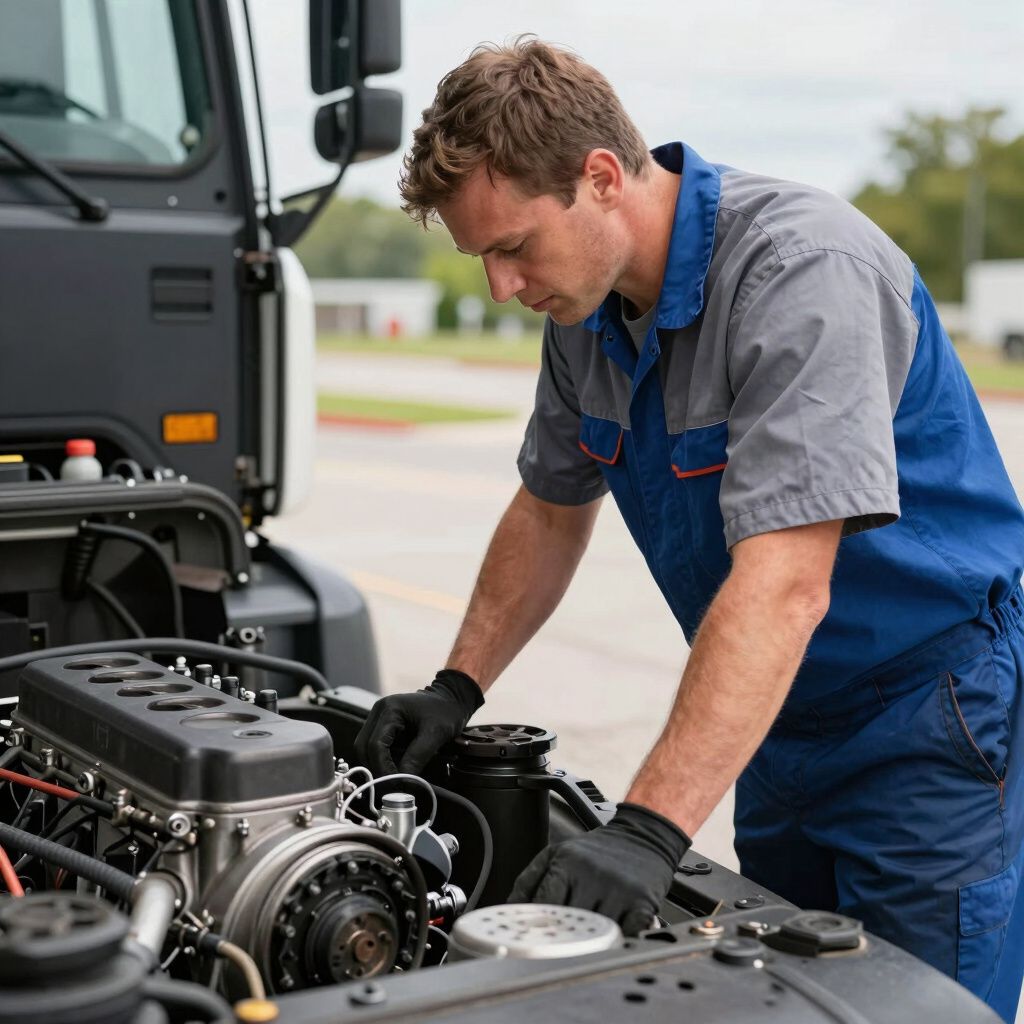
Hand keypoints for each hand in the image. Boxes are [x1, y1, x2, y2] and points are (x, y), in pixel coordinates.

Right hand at [353, 669, 483, 776]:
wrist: (451, 698)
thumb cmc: (446, 712)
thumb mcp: (436, 734)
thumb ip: (417, 757)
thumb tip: (403, 782)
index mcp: (390, 709)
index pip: (375, 745)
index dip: (383, 768)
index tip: (396, 784)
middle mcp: (378, 711)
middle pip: (364, 747)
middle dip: (376, 769)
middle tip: (393, 785)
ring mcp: (378, 718)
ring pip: (366, 749)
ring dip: (377, 766)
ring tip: (395, 779)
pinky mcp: (383, 726)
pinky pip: (375, 747)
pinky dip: (382, 760)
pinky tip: (396, 768)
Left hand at [508, 803, 690, 934]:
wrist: (640, 838)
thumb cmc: (593, 852)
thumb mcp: (555, 854)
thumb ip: (527, 882)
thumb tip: (508, 912)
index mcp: (567, 862)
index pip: (544, 906)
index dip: (537, 929)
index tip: (532, 943)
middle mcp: (593, 874)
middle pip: (570, 925)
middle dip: (562, 940)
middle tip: (556, 951)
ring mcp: (620, 889)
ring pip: (597, 934)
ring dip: (589, 944)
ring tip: (583, 945)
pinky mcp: (644, 903)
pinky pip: (626, 937)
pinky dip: (617, 944)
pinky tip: (611, 940)